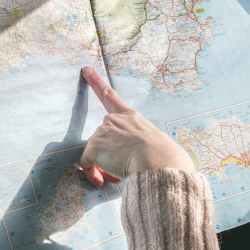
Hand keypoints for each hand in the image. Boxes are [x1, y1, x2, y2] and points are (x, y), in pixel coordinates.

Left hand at [79, 67, 194, 186]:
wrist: (158, 161)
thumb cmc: (163, 158)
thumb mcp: (154, 143)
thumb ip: (140, 145)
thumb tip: (134, 160)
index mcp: (131, 117)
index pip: (110, 96)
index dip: (96, 82)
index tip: (86, 70)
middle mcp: (115, 120)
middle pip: (101, 138)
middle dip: (106, 154)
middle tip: (118, 168)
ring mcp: (103, 131)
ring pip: (95, 152)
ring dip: (102, 165)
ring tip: (119, 174)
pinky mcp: (95, 145)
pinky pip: (85, 163)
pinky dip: (91, 173)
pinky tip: (101, 179)